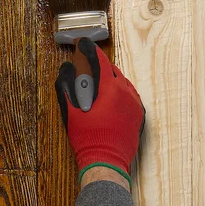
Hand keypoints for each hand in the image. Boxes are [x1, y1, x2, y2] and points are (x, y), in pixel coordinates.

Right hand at [55, 38, 144, 184]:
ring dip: (110, 79)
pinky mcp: (139, 116)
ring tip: (97, 83)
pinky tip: (110, 98)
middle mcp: (127, 93)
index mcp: (111, 89)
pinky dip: (119, 92)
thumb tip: (65, 72)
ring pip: (123, 83)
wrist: (107, 162)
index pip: (100, 61)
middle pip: (113, 70)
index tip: (83, 43)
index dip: (90, 50)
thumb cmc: (89, 139)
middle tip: (87, 65)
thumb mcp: (72, 113)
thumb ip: (67, 89)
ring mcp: (135, 105)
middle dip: (100, 66)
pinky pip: (130, 96)